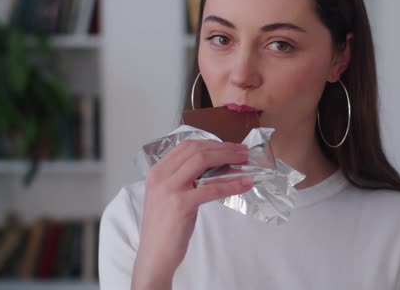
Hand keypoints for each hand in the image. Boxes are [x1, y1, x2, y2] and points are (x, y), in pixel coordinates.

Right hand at [131, 140, 252, 288]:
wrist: (154, 256)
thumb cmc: (165, 227)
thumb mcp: (170, 196)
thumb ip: (185, 179)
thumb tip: (216, 167)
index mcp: (157, 171)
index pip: (186, 146)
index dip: (211, 142)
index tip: (229, 146)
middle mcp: (160, 176)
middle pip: (197, 150)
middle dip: (223, 148)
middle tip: (242, 152)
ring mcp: (169, 189)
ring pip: (203, 162)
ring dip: (228, 158)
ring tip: (245, 162)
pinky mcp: (181, 204)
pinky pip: (211, 188)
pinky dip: (231, 184)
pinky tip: (244, 184)